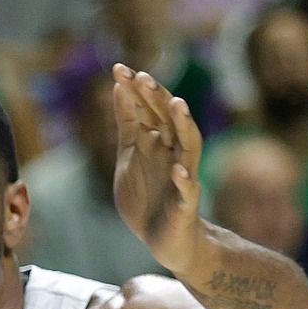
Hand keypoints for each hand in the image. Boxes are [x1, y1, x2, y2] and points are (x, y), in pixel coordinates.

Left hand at [111, 64, 206, 278]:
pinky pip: (188, 190)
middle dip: (158, 97)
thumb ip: (127, 124)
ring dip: (184, 125)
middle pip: (169, 119)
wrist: (164, 239)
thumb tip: (119, 87)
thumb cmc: (147, 195)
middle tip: (143, 77)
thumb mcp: (129, 156)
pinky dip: (184, 180)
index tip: (119, 68)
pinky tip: (178, 171)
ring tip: (177, 105)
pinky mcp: (186, 204)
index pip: (149, 108)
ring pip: (188, 146)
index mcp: (158, 140)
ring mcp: (183, 176)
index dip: (136, 90)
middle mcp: (173, 152)